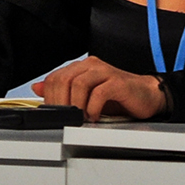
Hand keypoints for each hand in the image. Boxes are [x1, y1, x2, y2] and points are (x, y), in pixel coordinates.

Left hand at [33, 56, 166, 121]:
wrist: (147, 95)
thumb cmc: (118, 97)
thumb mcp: (85, 96)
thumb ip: (62, 91)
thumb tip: (37, 88)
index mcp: (81, 67)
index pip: (55, 78)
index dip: (50, 98)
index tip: (55, 114)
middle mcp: (91, 65)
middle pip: (64, 80)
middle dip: (61, 103)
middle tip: (67, 118)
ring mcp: (105, 72)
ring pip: (78, 84)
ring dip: (77, 106)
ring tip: (82, 118)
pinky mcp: (118, 81)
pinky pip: (99, 93)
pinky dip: (93, 108)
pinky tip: (96, 116)